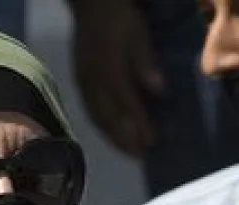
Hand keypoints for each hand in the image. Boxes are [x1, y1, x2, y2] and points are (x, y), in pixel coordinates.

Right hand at [70, 0, 164, 157]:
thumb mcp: (137, 33)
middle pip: (108, 117)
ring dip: (112, 137)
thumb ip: (145, 62)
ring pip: (96, 117)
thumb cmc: (119, 17)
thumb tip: (159, 90)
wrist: (90, 4)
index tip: (152, 142)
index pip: (126, 104)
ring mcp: (82, 82)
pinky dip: (102, 126)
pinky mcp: (79, 81)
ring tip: (128, 152)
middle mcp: (92, 80)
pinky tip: (112, 134)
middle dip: (124, 139)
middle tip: (140, 156)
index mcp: (108, 68)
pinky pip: (90, 110)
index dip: (139, 125)